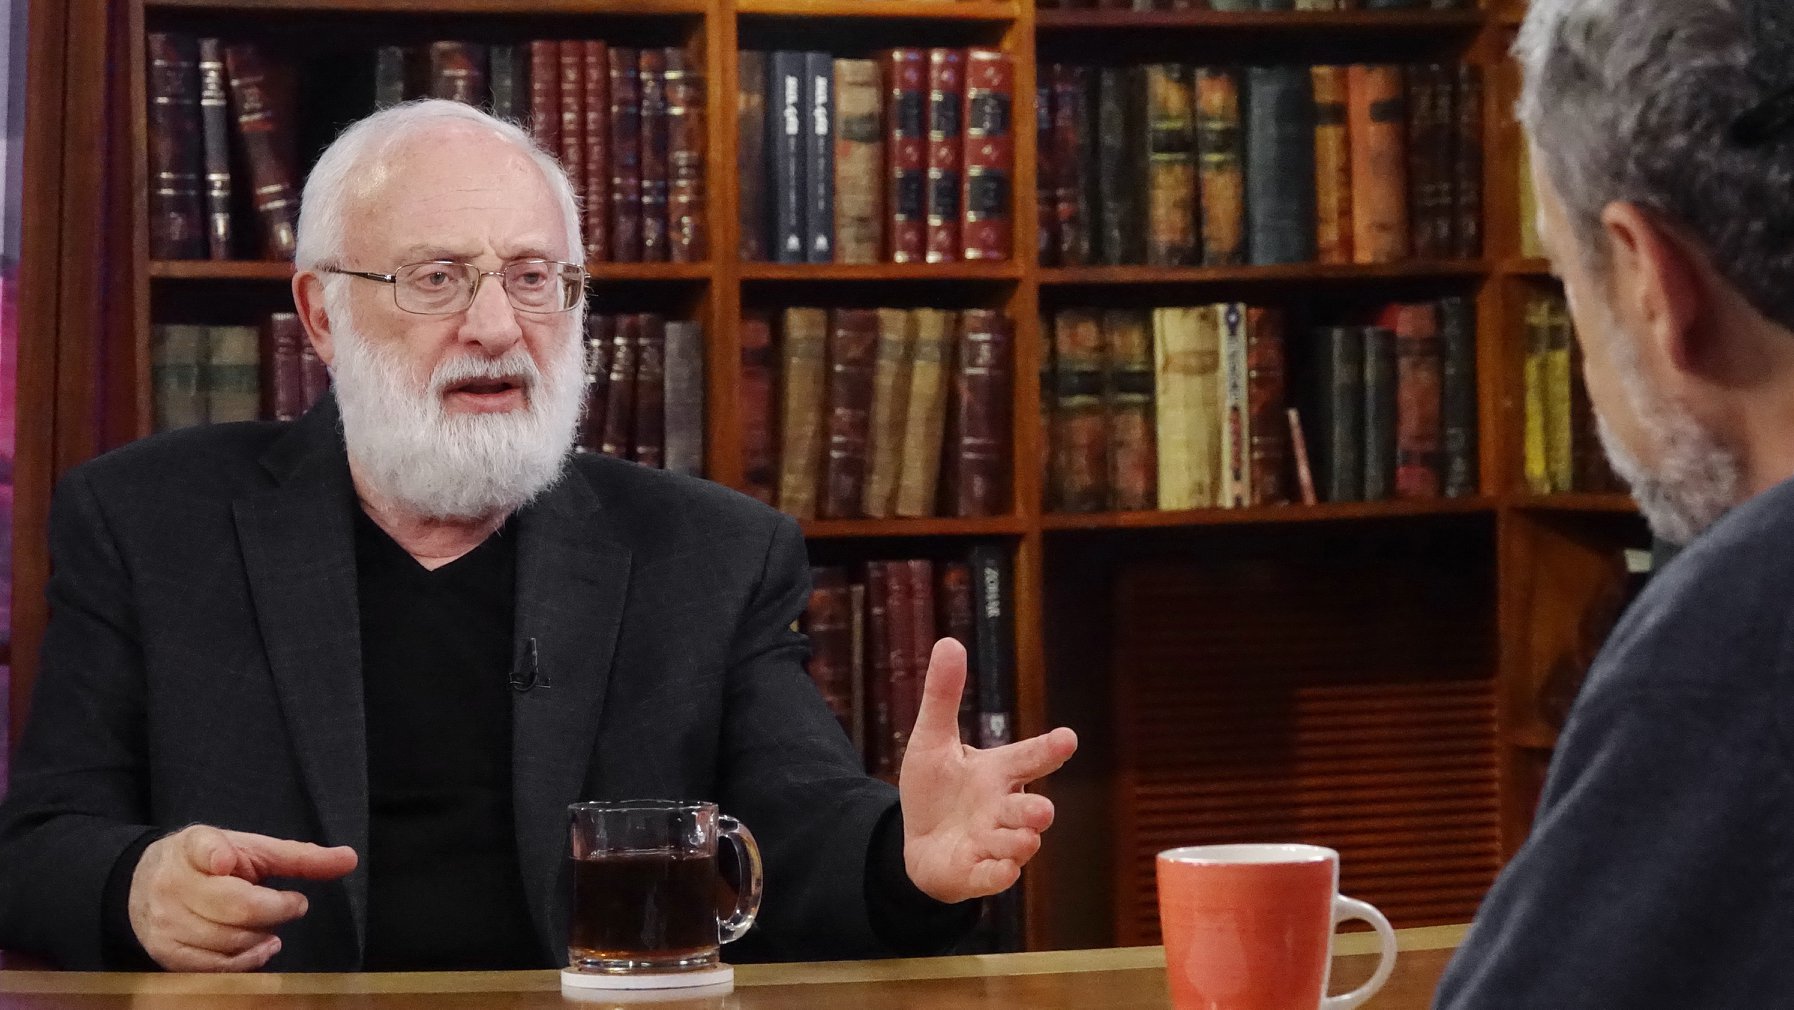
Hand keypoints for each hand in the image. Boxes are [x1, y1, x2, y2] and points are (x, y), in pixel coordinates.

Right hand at [128, 825, 357, 970]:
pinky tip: (260, 948)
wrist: (144, 884)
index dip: (217, 854)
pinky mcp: (164, 953)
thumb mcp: (251, 849)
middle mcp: (172, 883)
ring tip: (273, 926)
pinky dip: (245, 962)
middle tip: (295, 904)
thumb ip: (298, 856)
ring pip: (227, 940)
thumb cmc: (211, 863)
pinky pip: (212, 967)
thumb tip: (350, 859)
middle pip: (234, 905)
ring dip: (262, 937)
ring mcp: (165, 921)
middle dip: (276, 909)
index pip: (203, 848)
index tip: (228, 861)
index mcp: (193, 847)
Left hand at [898, 638, 1078, 904]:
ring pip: (1020, 844)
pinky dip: (998, 874)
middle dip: (1037, 810)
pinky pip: (998, 877)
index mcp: (998, 773)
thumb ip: (944, 696)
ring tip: (1014, 837)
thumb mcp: (931, 739)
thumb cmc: (935, 789)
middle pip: (1033, 810)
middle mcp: (1004, 808)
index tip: (1067, 738)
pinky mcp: (981, 873)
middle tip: (1039, 808)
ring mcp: (995, 843)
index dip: (1049, 749)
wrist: (917, 842)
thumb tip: (949, 642)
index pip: (1029, 757)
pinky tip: (998, 868)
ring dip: (1017, 841)